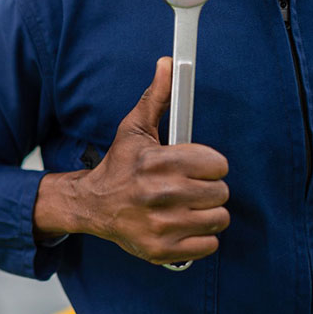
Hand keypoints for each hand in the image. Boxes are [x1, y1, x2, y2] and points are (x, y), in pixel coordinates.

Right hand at [34, 57, 229, 264]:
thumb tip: (168, 64)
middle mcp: (159, 195)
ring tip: (184, 207)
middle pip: (221, 193)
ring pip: (218, 219)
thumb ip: (156, 97)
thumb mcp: (134, 130)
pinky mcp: (162, 249)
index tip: (194, 168)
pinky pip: (208, 245)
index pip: (217, 165)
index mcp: (157, 163)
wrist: (92, 206)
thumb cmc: (119, 166)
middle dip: (207, 190)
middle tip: (186, 188)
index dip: (208, 165)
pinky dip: (199, 239)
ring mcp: (160, 225)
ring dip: (205, 214)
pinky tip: (180, 226)